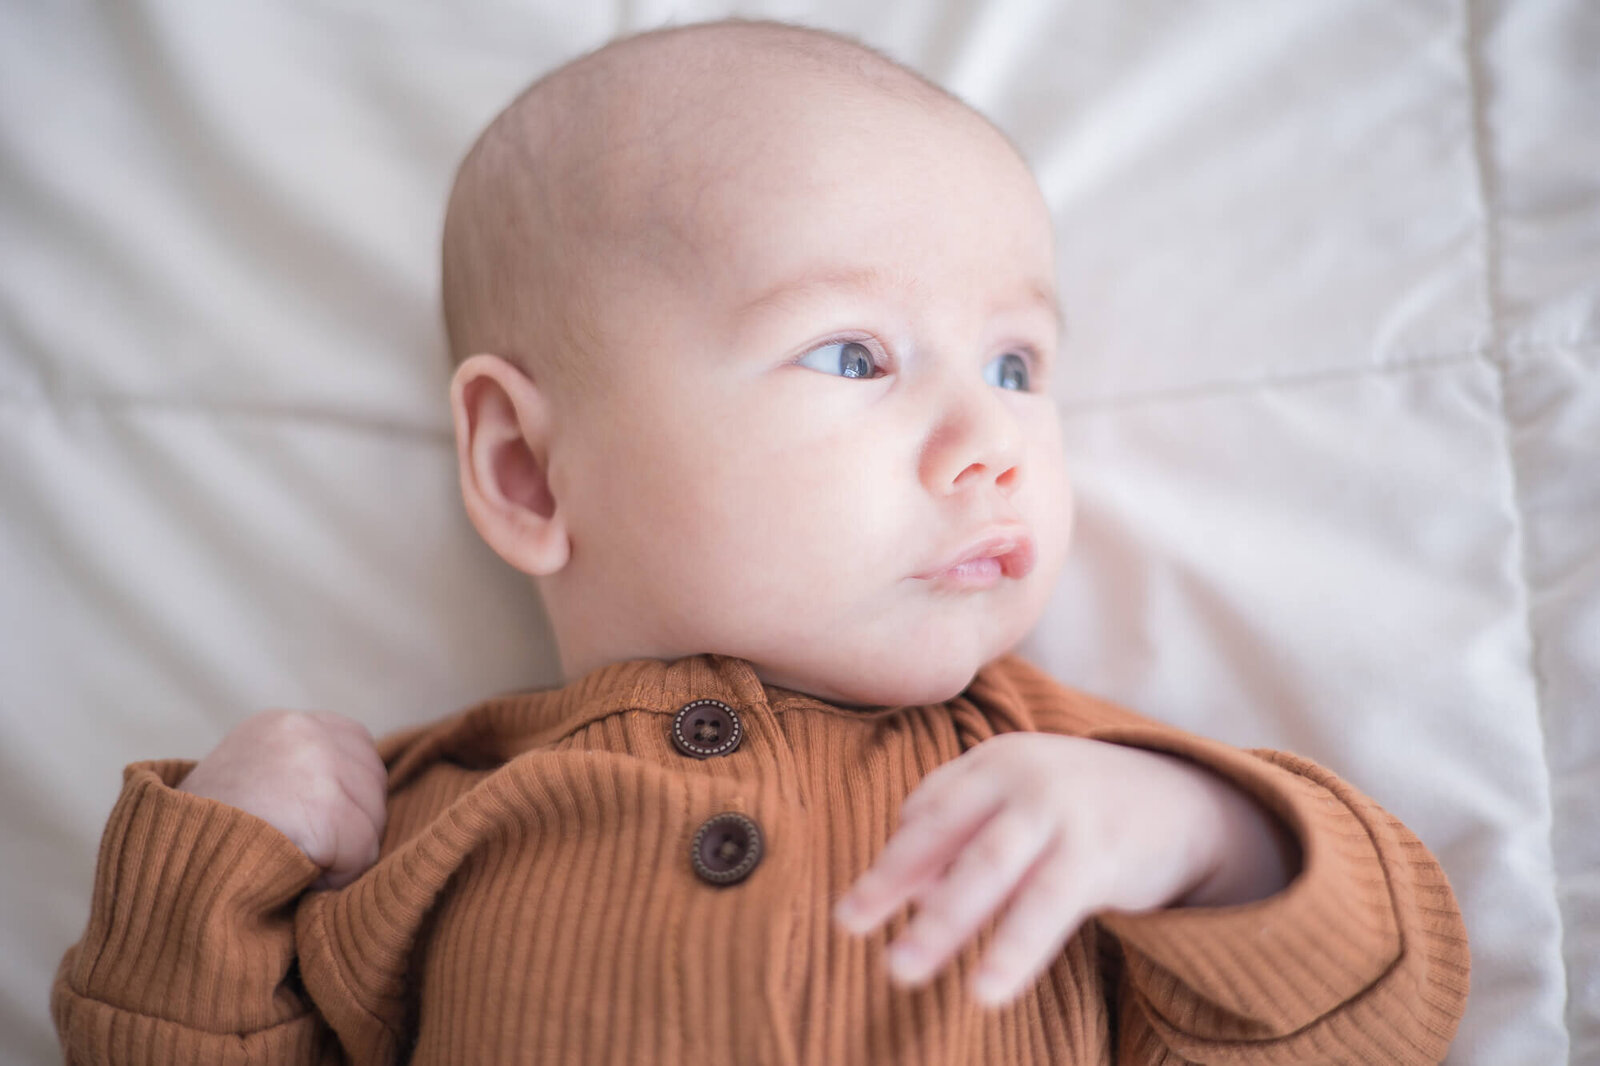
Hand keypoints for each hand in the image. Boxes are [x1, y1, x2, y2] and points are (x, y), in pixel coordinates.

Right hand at [178, 709, 388, 890]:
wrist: (164, 870)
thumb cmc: (201, 839)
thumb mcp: (247, 779)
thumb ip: (296, 772)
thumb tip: (358, 791)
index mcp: (282, 724)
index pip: (356, 745)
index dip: (345, 792)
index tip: (314, 821)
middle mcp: (303, 733)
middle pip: (372, 782)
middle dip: (351, 822)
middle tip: (300, 849)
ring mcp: (317, 767)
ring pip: (371, 821)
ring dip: (343, 853)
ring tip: (291, 861)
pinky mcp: (325, 811)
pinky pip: (361, 853)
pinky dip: (336, 876)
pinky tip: (297, 877)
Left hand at [832, 732, 1295, 1005]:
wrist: (1186, 804)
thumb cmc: (1080, 812)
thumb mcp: (1017, 809)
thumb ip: (961, 841)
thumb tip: (901, 896)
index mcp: (993, 761)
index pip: (928, 810)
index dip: (896, 860)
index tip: (860, 909)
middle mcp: (1020, 775)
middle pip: (942, 832)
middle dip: (891, 881)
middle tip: (846, 926)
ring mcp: (1059, 810)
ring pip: (987, 869)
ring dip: (941, 922)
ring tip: (901, 970)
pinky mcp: (1097, 853)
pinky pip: (1045, 908)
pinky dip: (1011, 950)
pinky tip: (984, 991)